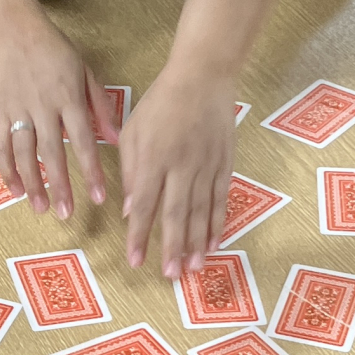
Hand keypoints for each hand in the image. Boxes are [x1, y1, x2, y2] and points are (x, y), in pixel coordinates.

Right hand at [0, 8, 111, 223]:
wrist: (13, 30)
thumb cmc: (55, 50)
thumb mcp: (86, 71)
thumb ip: (101, 107)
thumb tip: (118, 139)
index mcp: (68, 97)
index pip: (83, 140)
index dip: (90, 170)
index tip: (99, 197)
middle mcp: (43, 107)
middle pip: (51, 153)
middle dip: (59, 186)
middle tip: (66, 214)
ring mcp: (18, 110)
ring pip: (24, 153)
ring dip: (32, 183)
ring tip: (40, 208)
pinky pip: (1, 145)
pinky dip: (6, 169)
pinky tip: (13, 190)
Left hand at [122, 64, 235, 276]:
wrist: (203, 77)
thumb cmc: (160, 103)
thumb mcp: (133, 131)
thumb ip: (130, 171)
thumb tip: (130, 209)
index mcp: (153, 157)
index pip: (145, 204)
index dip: (140, 235)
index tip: (135, 261)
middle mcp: (181, 165)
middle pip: (175, 214)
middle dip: (172, 248)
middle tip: (170, 276)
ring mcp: (206, 165)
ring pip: (201, 211)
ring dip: (197, 242)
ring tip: (194, 269)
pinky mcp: (225, 163)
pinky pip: (221, 199)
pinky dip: (217, 223)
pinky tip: (214, 243)